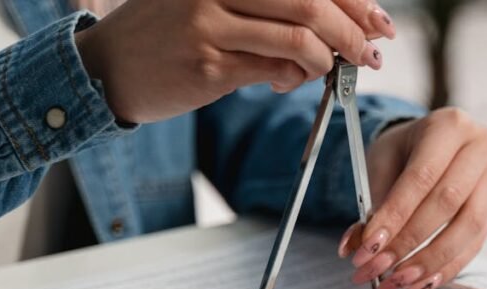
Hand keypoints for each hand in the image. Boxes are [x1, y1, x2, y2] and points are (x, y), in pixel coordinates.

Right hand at [74, 0, 395, 122]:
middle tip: (371, 55)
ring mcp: (210, 23)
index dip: (354, 0)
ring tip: (328, 72)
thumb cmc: (168, 32)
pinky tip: (288, 82)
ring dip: (328, 61)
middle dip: (353, 33)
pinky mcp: (207, 65)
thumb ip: (270, 6)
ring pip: (299, 39)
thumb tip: (338, 21)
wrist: (107, 68)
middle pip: (311, 2)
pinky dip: (295, 79)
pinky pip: (274, 71)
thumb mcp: (213, 0)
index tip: (379, 22)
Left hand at [339, 109, 486, 288]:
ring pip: (468, 228)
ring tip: (397, 281)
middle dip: (409, 242)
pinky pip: (474, 244)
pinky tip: (419, 283)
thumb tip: (356, 248)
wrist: (428, 143)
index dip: (396, 215)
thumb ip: (372, 204)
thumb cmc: (404, 150)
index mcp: (449, 127)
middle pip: (448, 203)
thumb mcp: (381, 163)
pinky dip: (445, 268)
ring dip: (430, 262)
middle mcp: (478, 149)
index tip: (370, 245)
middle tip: (378, 267)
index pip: (422, 176)